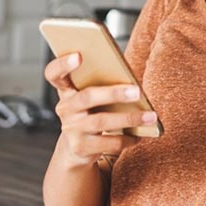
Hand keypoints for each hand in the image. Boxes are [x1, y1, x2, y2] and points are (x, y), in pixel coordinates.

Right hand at [43, 52, 157, 166]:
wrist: (76, 150)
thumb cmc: (90, 114)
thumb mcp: (91, 100)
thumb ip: (102, 87)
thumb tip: (134, 85)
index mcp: (66, 90)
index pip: (54, 74)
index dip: (62, 64)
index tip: (79, 55)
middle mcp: (65, 108)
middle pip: (87, 97)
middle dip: (114, 93)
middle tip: (137, 91)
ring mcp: (71, 129)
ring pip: (101, 121)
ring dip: (129, 118)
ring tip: (151, 116)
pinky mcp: (80, 147)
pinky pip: (108, 142)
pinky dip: (127, 139)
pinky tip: (140, 135)